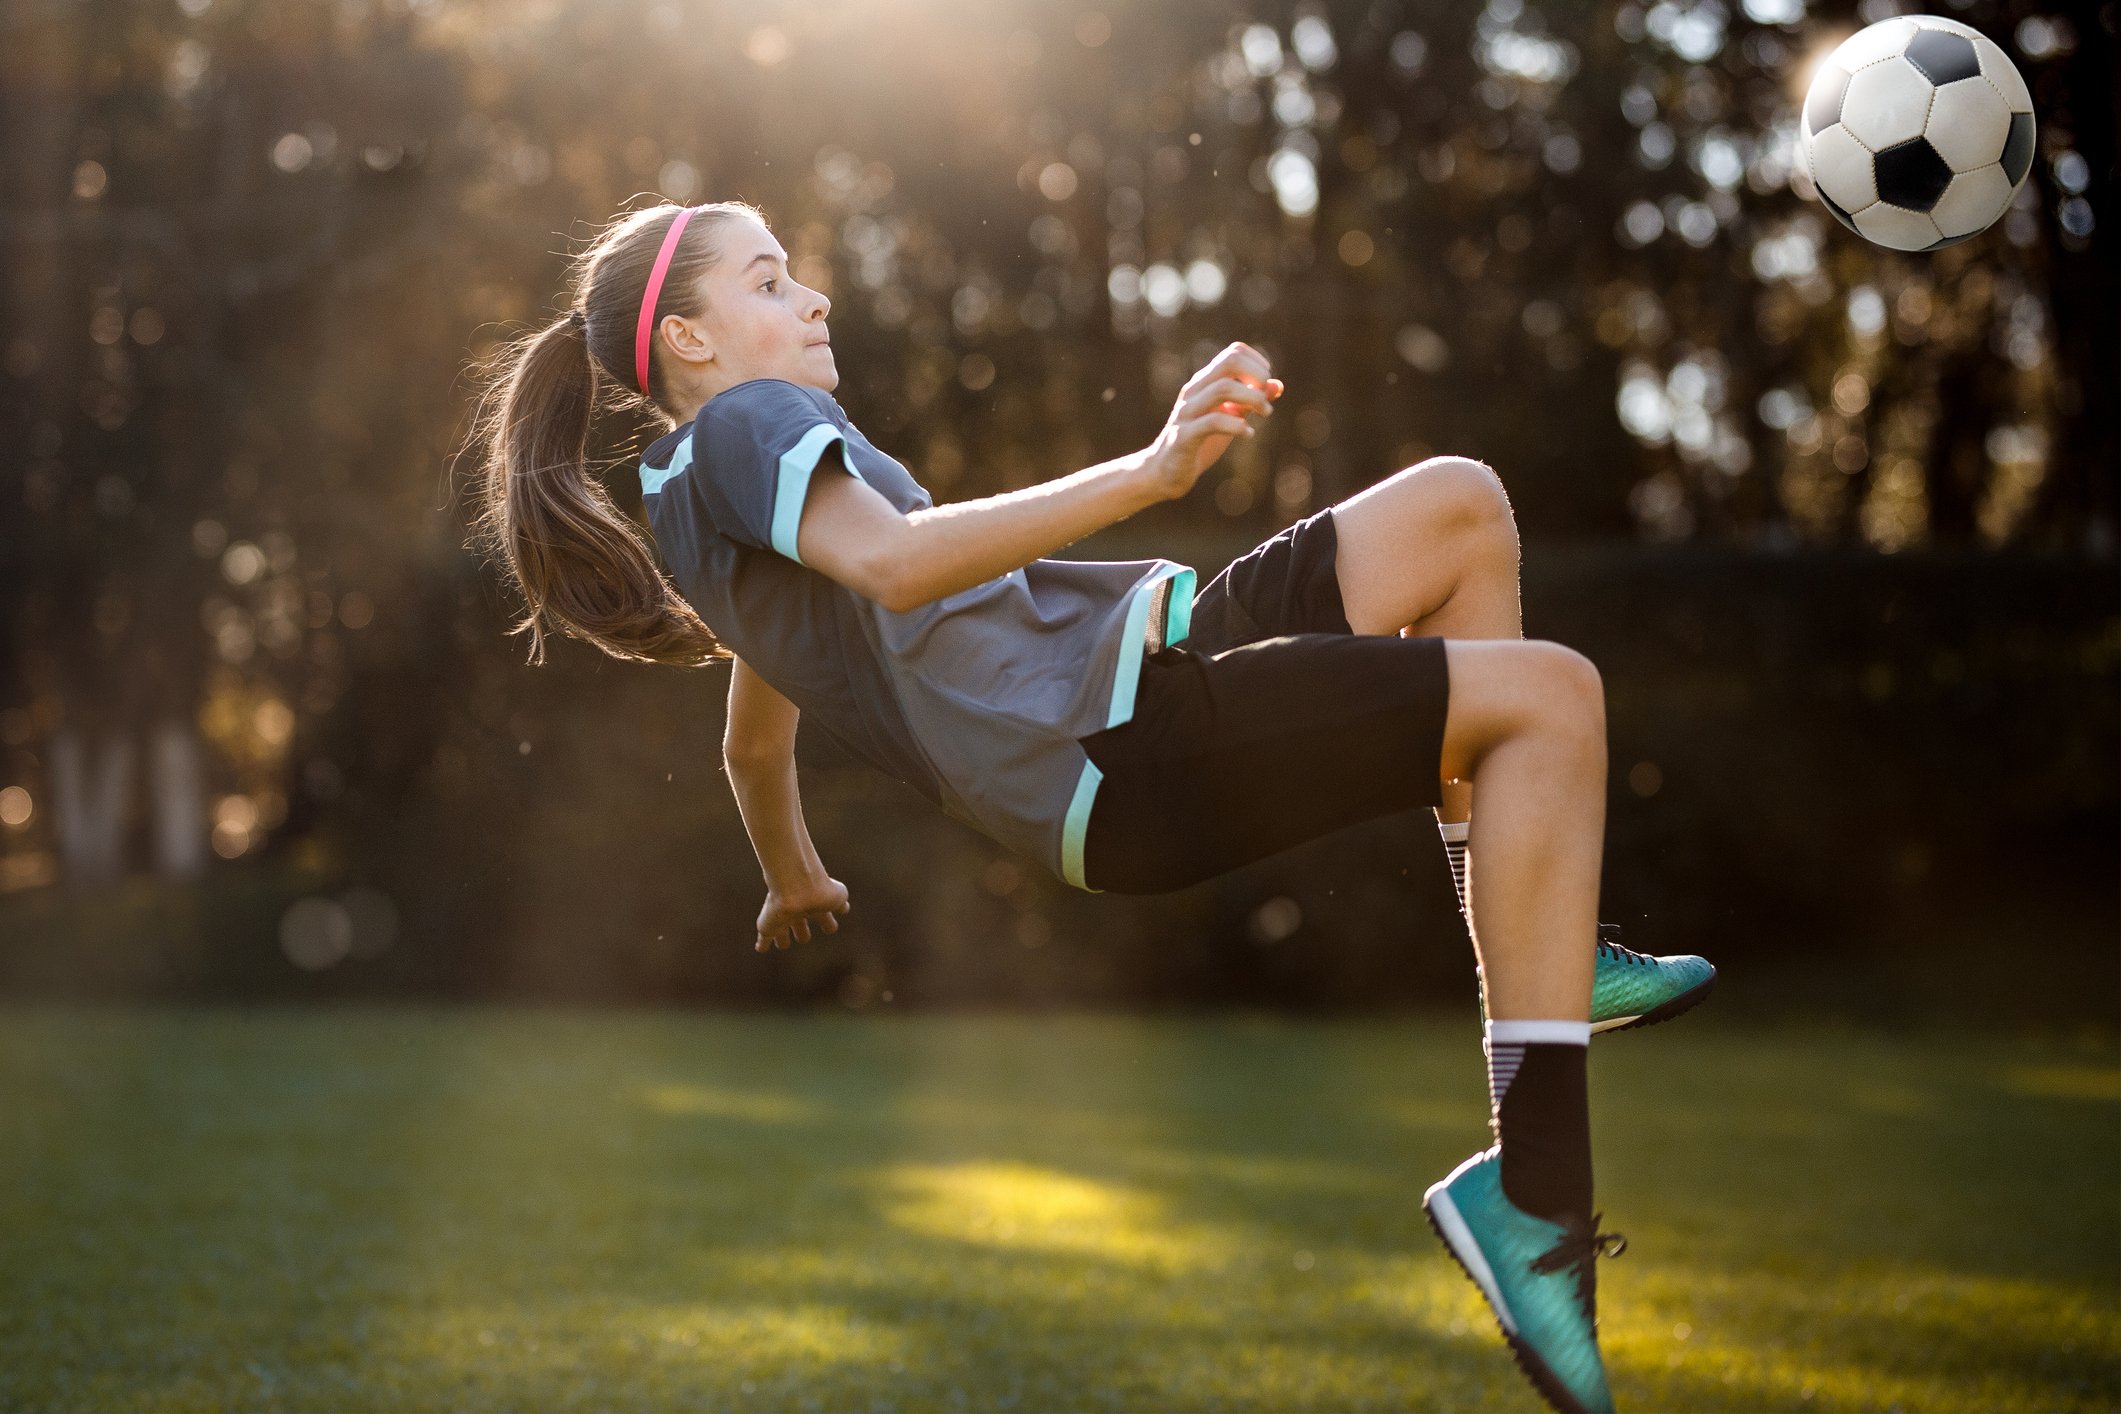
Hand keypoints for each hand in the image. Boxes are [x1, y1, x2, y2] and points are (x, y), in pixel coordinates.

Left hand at [755, 872, 849, 951]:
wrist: (797, 886)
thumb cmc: (820, 890)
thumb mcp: (838, 896)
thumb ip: (840, 903)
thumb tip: (843, 908)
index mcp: (815, 906)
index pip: (823, 917)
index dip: (827, 923)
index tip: (829, 927)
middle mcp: (798, 911)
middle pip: (800, 925)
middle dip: (802, 932)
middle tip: (804, 938)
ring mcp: (782, 918)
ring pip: (782, 931)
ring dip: (783, 939)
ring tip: (783, 944)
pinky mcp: (769, 925)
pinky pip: (764, 938)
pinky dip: (763, 944)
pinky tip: (760, 947)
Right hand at [1137, 342, 1283, 502]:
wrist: (1165, 472)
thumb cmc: (1201, 442)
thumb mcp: (1231, 418)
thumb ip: (1251, 401)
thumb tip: (1278, 385)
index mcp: (1204, 382)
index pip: (1234, 352)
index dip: (1258, 364)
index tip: (1265, 387)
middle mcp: (1194, 391)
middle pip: (1229, 362)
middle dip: (1257, 376)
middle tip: (1265, 400)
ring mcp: (1187, 412)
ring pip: (1222, 388)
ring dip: (1253, 399)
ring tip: (1264, 414)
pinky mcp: (1183, 437)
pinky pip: (1212, 422)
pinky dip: (1237, 426)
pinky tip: (1248, 434)